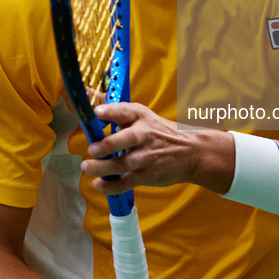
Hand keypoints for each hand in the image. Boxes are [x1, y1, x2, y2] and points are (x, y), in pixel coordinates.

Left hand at [81, 102, 234, 195]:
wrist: (192, 152)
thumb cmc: (160, 132)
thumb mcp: (143, 117)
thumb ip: (115, 111)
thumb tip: (87, 91)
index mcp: (141, 117)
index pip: (125, 111)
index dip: (110, 111)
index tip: (97, 113)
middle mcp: (144, 135)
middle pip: (126, 139)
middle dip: (107, 145)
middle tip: (92, 149)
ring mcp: (147, 156)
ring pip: (124, 163)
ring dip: (104, 167)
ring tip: (87, 167)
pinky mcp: (148, 175)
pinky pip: (127, 182)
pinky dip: (111, 186)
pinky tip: (98, 184)